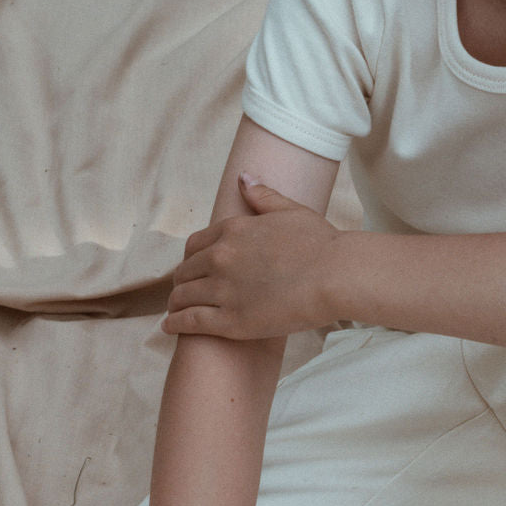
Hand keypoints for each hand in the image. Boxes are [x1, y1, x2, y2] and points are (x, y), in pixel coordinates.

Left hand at [162, 176, 341, 339]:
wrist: (335, 276)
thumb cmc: (321, 244)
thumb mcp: (291, 211)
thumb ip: (263, 196)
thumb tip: (243, 178)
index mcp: (232, 230)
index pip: (195, 245)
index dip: (192, 259)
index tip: (193, 269)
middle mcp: (220, 257)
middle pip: (185, 271)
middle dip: (182, 282)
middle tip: (183, 293)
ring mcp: (223, 290)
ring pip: (183, 297)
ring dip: (176, 304)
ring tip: (174, 312)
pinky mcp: (230, 321)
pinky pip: (190, 322)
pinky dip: (175, 324)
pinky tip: (170, 327)